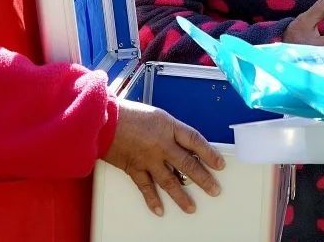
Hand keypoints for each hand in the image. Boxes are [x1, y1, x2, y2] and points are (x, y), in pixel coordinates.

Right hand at [103, 100, 225, 216]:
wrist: (103, 119)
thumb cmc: (128, 114)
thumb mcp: (157, 116)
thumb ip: (171, 131)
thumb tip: (184, 146)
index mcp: (169, 127)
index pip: (196, 141)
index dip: (210, 153)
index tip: (220, 164)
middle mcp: (162, 144)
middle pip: (188, 164)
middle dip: (203, 179)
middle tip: (214, 190)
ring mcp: (148, 158)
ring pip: (170, 181)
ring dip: (181, 196)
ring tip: (191, 207)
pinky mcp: (134, 168)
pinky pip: (146, 187)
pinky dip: (153, 200)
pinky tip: (160, 209)